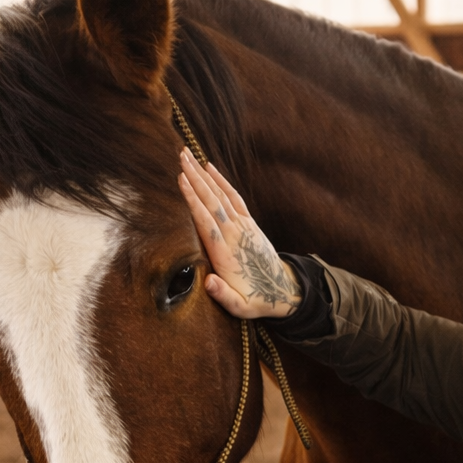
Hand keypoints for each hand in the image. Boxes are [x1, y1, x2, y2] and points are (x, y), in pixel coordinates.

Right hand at [178, 149, 301, 318]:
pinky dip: (222, 181)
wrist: (282, 290)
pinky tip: (209, 168)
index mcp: (225, 253)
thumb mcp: (239, 306)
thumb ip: (223, 295)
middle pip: (212, 202)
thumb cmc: (254, 299)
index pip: (206, 221)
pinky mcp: (249, 223)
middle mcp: (234, 234)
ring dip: (204, 175)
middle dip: (195, 179)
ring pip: (221, 195)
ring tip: (187, 156)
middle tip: (180, 157)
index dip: (193, 200)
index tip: (181, 181)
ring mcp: (243, 226)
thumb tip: (208, 284)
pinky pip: (234, 197)